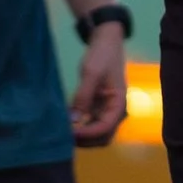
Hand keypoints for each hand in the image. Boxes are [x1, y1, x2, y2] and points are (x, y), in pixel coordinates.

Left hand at [71, 28, 127, 147]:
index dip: (87, 134)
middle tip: (64, 136)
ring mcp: (107, 111)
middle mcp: (115, 112)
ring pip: (96, 134)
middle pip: (102, 137)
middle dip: (85, 140)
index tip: (69, 132)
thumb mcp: (91, 73)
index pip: (104, 128)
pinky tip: (67, 123)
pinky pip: (90, 124)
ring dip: (82, 136)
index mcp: (118, 105)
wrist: (106, 42)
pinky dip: (80, 127)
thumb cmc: (102, 56)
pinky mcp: (99, 108)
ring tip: (64, 132)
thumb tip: (74, 119)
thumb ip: (83, 96)